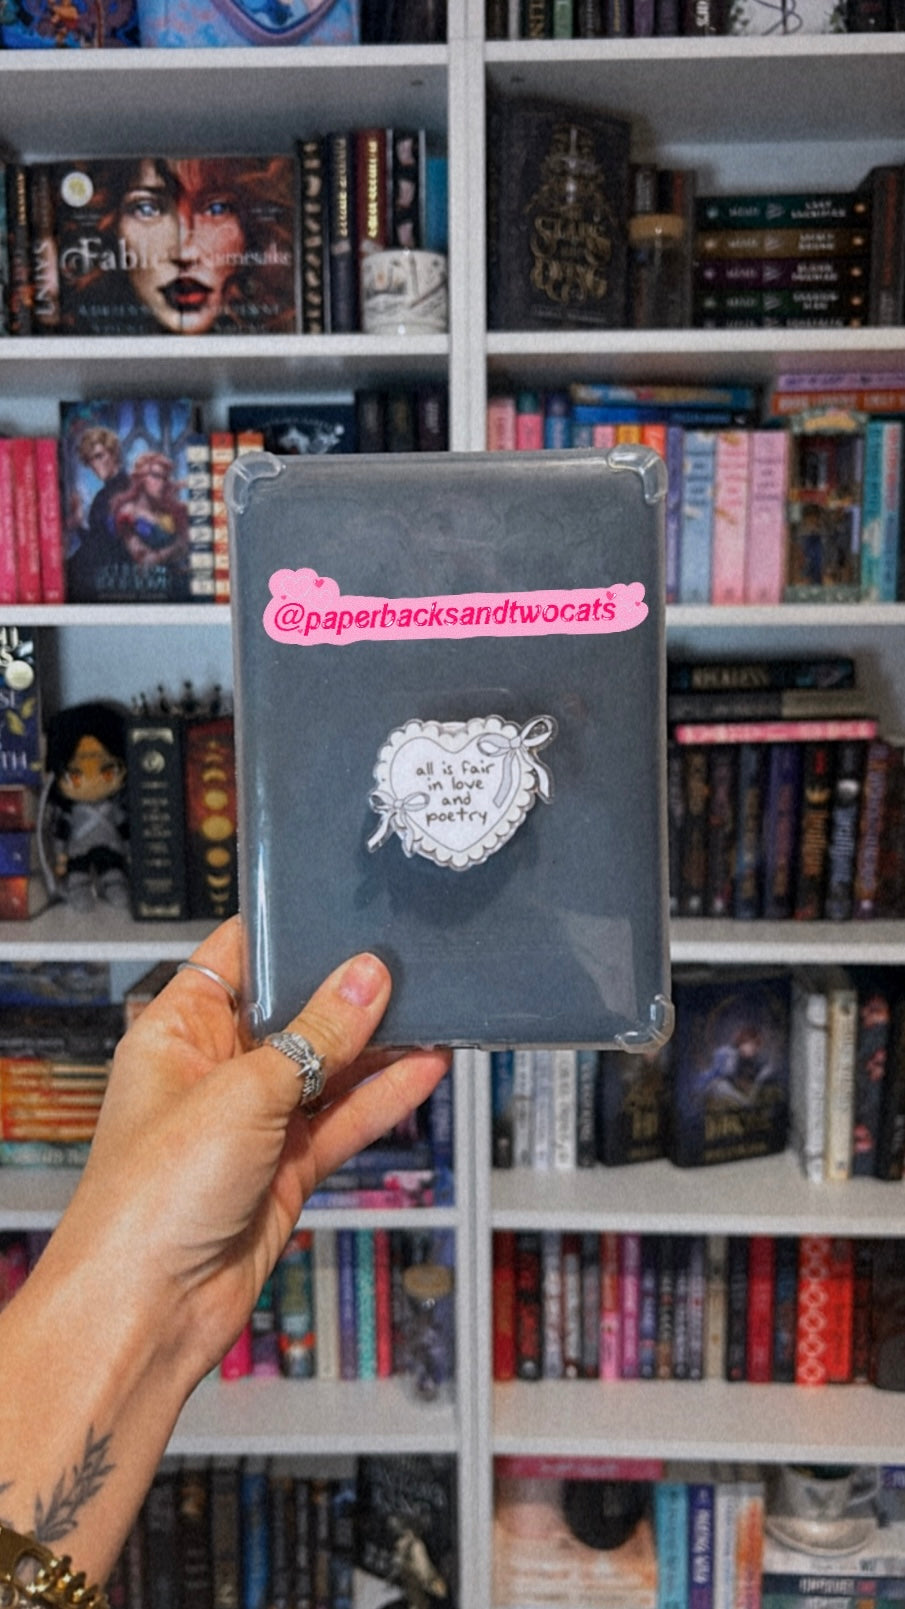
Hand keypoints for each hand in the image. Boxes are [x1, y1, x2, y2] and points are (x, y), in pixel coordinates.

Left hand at [60, 916, 450, 1391]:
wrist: (149, 1310)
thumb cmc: (150, 1198)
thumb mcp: (243, 1093)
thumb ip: (315, 1035)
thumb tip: (365, 978)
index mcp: (179, 1030)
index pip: (239, 956)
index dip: (291, 932)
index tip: (347, 912)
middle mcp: (216, 1069)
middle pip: (294, 1011)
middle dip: (348, 990)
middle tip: (408, 960)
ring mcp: (255, 1120)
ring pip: (329, 1066)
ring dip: (379, 1044)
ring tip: (435, 1008)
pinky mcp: (287, 1167)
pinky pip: (345, 1118)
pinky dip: (384, 1096)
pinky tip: (425, 1069)